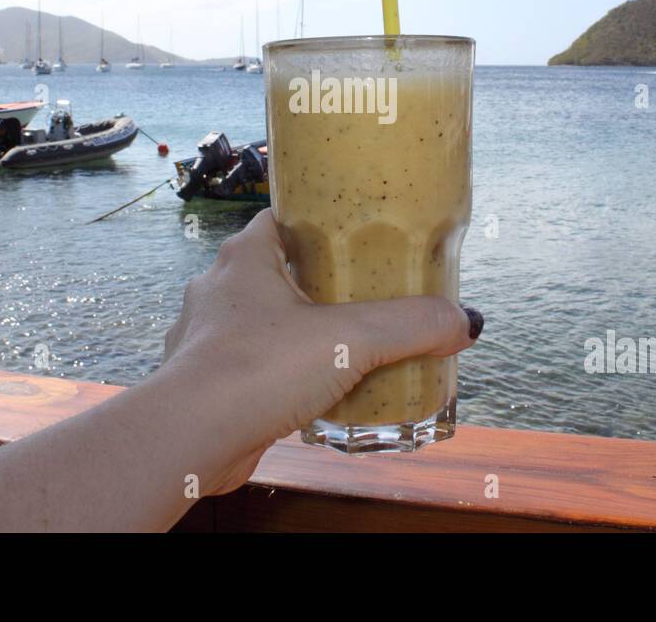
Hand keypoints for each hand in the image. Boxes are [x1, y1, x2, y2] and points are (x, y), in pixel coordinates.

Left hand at [163, 208, 481, 494]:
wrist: (191, 439)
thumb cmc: (257, 369)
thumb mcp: (351, 339)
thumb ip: (411, 325)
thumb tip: (465, 321)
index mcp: (246, 256)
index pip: (285, 216)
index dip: (323, 220)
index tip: (362, 232)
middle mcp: (221, 289)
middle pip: (282, 271)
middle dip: (325, 284)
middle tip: (370, 295)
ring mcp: (210, 337)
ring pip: (268, 323)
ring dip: (303, 334)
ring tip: (349, 348)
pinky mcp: (210, 383)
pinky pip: (257, 369)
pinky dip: (286, 377)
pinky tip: (315, 394)